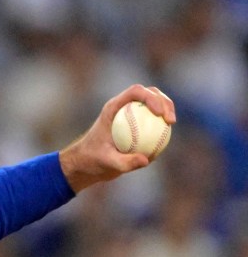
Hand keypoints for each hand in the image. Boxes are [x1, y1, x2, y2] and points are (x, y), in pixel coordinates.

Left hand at [58, 84, 175, 193]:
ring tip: (171, 124)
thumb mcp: (105, 163)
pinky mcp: (136, 124)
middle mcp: (123, 107)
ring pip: (153, 105)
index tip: (160, 114)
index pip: (135, 92)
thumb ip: (124, 162)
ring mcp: (130, 114)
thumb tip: (146, 160)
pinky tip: (166, 138)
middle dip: (164, 101)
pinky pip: (152, 122)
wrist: (85, 163)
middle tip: (170, 120)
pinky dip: (161, 127)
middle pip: (149, 93)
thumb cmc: (91, 160)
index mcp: (113, 108)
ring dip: (166, 110)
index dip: (151, 97)